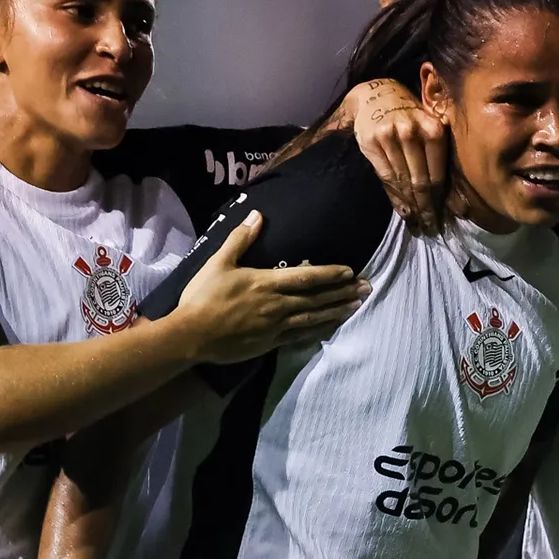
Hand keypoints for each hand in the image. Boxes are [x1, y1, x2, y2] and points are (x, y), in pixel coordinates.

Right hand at [171, 211, 367, 364]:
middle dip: (343, 292)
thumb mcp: (219, 263)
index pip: (305, 277)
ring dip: (337, 311)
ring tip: (357, 305)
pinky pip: (300, 337)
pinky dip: (319, 331)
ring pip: (313, 318)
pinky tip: (331, 328)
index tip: (350, 271)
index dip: (329, 273)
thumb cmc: (203, 297)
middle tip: (367, 287)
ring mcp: (275, 327)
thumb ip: (241, 239)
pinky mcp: (269, 343)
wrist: (190, 336)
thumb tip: (258, 215)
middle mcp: (276, 305)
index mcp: (265, 283)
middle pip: (316, 299)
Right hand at [344, 78, 448, 233]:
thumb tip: (456, 203)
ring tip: (418, 223)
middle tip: (432, 228)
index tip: (444, 219)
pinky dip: (395, 196)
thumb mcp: (430, 130)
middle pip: (420, 181)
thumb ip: (439, 160)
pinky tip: (402, 209)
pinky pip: (385, 177)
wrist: (377, 95)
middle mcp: (412, 132)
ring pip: (403, 181)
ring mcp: (390, 136)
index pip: (437, 174)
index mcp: (434, 129)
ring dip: (411, 206)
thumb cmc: (411, 117)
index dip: (440, 200)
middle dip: (427, 208)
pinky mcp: (371, 142)